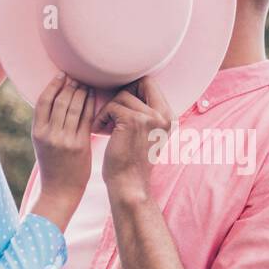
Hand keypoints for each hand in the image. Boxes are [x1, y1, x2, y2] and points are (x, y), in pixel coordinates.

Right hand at [31, 74, 94, 229]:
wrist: (60, 189)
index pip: (43, 101)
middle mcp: (50, 134)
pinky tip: (94, 96)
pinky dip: (90, 104)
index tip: (61, 74)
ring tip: (86, 82)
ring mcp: (65, 140)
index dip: (53, 85)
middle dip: (70, 85)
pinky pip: (86, 118)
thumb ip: (47, 122)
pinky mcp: (80, 145)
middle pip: (61, 101)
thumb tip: (56, 96)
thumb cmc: (53, 164)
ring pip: (74, 107)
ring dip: (81, 92)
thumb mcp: (42, 142)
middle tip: (78, 74)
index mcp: (37, 132)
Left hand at [94, 77, 172, 204]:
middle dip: (121, 97)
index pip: (150, 83)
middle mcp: (164, 115)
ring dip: (108, 110)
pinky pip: (111, 106)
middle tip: (113, 115)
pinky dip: (101, 117)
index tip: (121, 107)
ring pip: (122, 96)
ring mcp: (151, 117)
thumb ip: (144, 111)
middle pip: (138, 84)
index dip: (132, 90)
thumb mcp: (145, 133)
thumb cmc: (130, 160)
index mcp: (169, 117)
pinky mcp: (134, 121)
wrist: (129, 185)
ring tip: (105, 127)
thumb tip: (127, 88)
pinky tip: (100, 131)